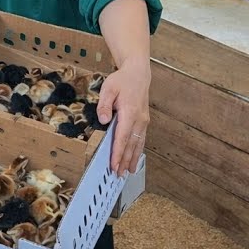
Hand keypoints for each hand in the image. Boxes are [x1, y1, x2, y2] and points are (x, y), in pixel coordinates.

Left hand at [96, 61, 149, 176]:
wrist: (138, 74)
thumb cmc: (121, 81)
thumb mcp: (108, 88)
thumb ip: (104, 105)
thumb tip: (104, 120)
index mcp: (129, 112)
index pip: (122, 137)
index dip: (118, 153)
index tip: (114, 165)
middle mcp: (139, 120)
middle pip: (131, 144)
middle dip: (124, 160)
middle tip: (118, 174)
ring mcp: (143, 121)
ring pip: (138, 144)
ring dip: (132, 158)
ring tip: (128, 172)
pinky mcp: (144, 122)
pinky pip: (141, 139)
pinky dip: (137, 151)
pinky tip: (134, 159)